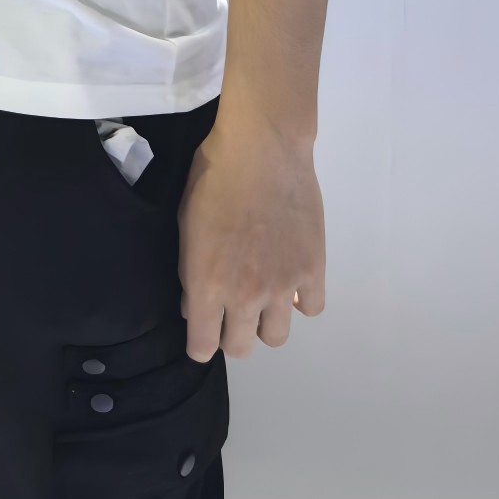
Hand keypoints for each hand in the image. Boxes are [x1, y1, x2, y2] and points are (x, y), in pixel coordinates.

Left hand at [178, 107, 326, 363]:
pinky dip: (301, 299)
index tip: (202, 330)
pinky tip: (291, 278)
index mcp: (207, 285)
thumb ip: (188, 271)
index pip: (202, 348)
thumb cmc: (213, 177)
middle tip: (231, 309)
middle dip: (231, 335)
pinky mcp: (313, 270)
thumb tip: (192, 303)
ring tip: (263, 295)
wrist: (262, 149)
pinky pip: (311, 308)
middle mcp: (245, 296)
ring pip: (277, 337)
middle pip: (241, 349)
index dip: (200, 343)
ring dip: (266, 322)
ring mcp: (282, 286)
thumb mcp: (185, 224)